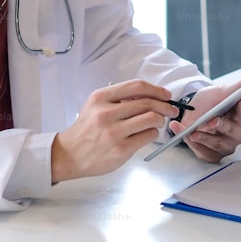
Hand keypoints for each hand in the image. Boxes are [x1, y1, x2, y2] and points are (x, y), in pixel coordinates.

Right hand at [52, 80, 178, 181]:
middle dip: (164, 105)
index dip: (156, 89)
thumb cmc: (86, 130)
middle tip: (171, 109)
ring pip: (151, 119)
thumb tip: (150, 95)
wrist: (69, 154)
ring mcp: (114, 132)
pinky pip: (148, 136)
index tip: (165, 94)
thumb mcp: (96, 106)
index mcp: (100, 98)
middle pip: (147, 103)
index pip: (136, 86)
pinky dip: (153, 133)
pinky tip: (147, 134)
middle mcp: (106, 113)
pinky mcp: (121, 149)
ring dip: (160, 120)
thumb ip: (119, 99)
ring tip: (157, 122)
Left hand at [169, 71, 240, 162]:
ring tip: (192, 131)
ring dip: (204, 137)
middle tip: (212, 120)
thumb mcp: (222, 91)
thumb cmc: (212, 104)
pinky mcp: (214, 154)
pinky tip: (184, 135)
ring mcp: (227, 145)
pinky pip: (204, 151)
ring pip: (218, 143)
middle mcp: (238, 133)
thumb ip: (240, 84)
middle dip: (221, 125)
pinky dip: (193, 143)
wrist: (193, 114)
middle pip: (233, 131)